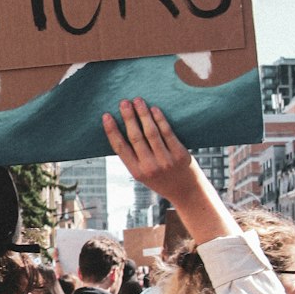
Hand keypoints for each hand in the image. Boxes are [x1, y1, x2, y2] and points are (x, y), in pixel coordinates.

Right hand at [102, 99, 238, 245]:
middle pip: (135, 137)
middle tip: (123, 102)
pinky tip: (154, 109)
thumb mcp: (143, 176)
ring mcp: (166, 160)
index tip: (106, 115)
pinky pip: (167, 133)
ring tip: (138, 100)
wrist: (188, 193)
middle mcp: (150, 167)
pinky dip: (160, 119)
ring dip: (143, 114)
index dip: (111, 130)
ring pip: (151, 132)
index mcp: (136, 172)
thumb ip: (134, 158)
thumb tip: (122, 131)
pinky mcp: (180, 154)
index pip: (120, 148)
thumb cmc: (163, 180)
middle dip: (128, 117)